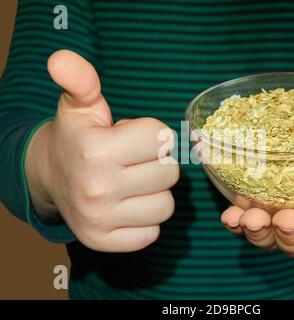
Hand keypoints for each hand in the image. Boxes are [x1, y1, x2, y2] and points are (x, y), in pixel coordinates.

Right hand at [25, 50, 178, 251]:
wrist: (51, 177)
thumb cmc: (77, 138)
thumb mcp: (79, 105)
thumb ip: (80, 80)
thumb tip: (61, 58)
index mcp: (96, 150)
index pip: (162, 138)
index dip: (153, 135)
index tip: (135, 137)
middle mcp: (97, 188)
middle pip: (170, 173)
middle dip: (158, 163)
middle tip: (134, 161)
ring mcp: (100, 219)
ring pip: (166, 205)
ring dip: (155, 193)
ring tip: (132, 183)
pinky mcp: (103, 242)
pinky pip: (153, 232)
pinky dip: (146, 220)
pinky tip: (128, 206)